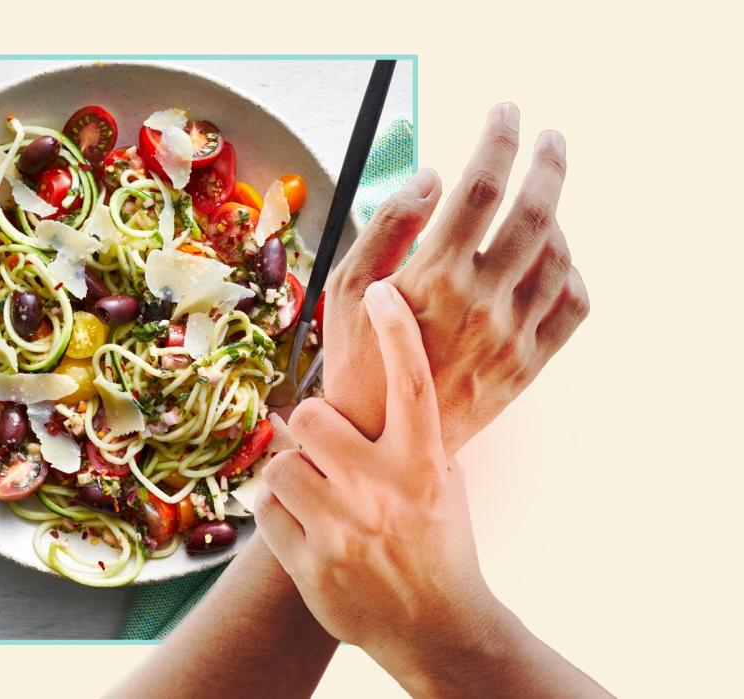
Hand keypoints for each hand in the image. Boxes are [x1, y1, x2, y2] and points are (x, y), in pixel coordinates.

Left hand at [259, 281, 498, 684]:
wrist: (436, 627)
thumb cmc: (439, 543)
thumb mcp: (445, 483)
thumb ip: (415, 433)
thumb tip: (391, 370)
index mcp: (425, 466)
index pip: (412, 383)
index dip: (397, 332)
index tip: (382, 291)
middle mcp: (384, 491)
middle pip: (311, 415)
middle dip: (311, 429)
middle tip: (325, 449)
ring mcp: (343, 529)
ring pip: (279, 462)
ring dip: (291, 473)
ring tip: (317, 494)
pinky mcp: (309, 563)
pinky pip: (265, 508)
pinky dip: (278, 512)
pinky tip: (306, 526)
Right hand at [320, 104, 588, 450]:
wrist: (382, 440)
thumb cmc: (357, 359)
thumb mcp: (346, 287)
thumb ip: (387, 226)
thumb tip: (430, 176)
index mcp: (433, 276)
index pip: (480, 187)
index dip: (497, 139)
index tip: (504, 112)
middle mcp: (481, 301)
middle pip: (536, 210)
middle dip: (547, 163)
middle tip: (549, 138)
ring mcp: (512, 335)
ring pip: (558, 255)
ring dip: (557, 217)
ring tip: (541, 203)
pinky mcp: (529, 364)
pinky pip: (572, 305)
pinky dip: (570, 272)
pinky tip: (551, 261)